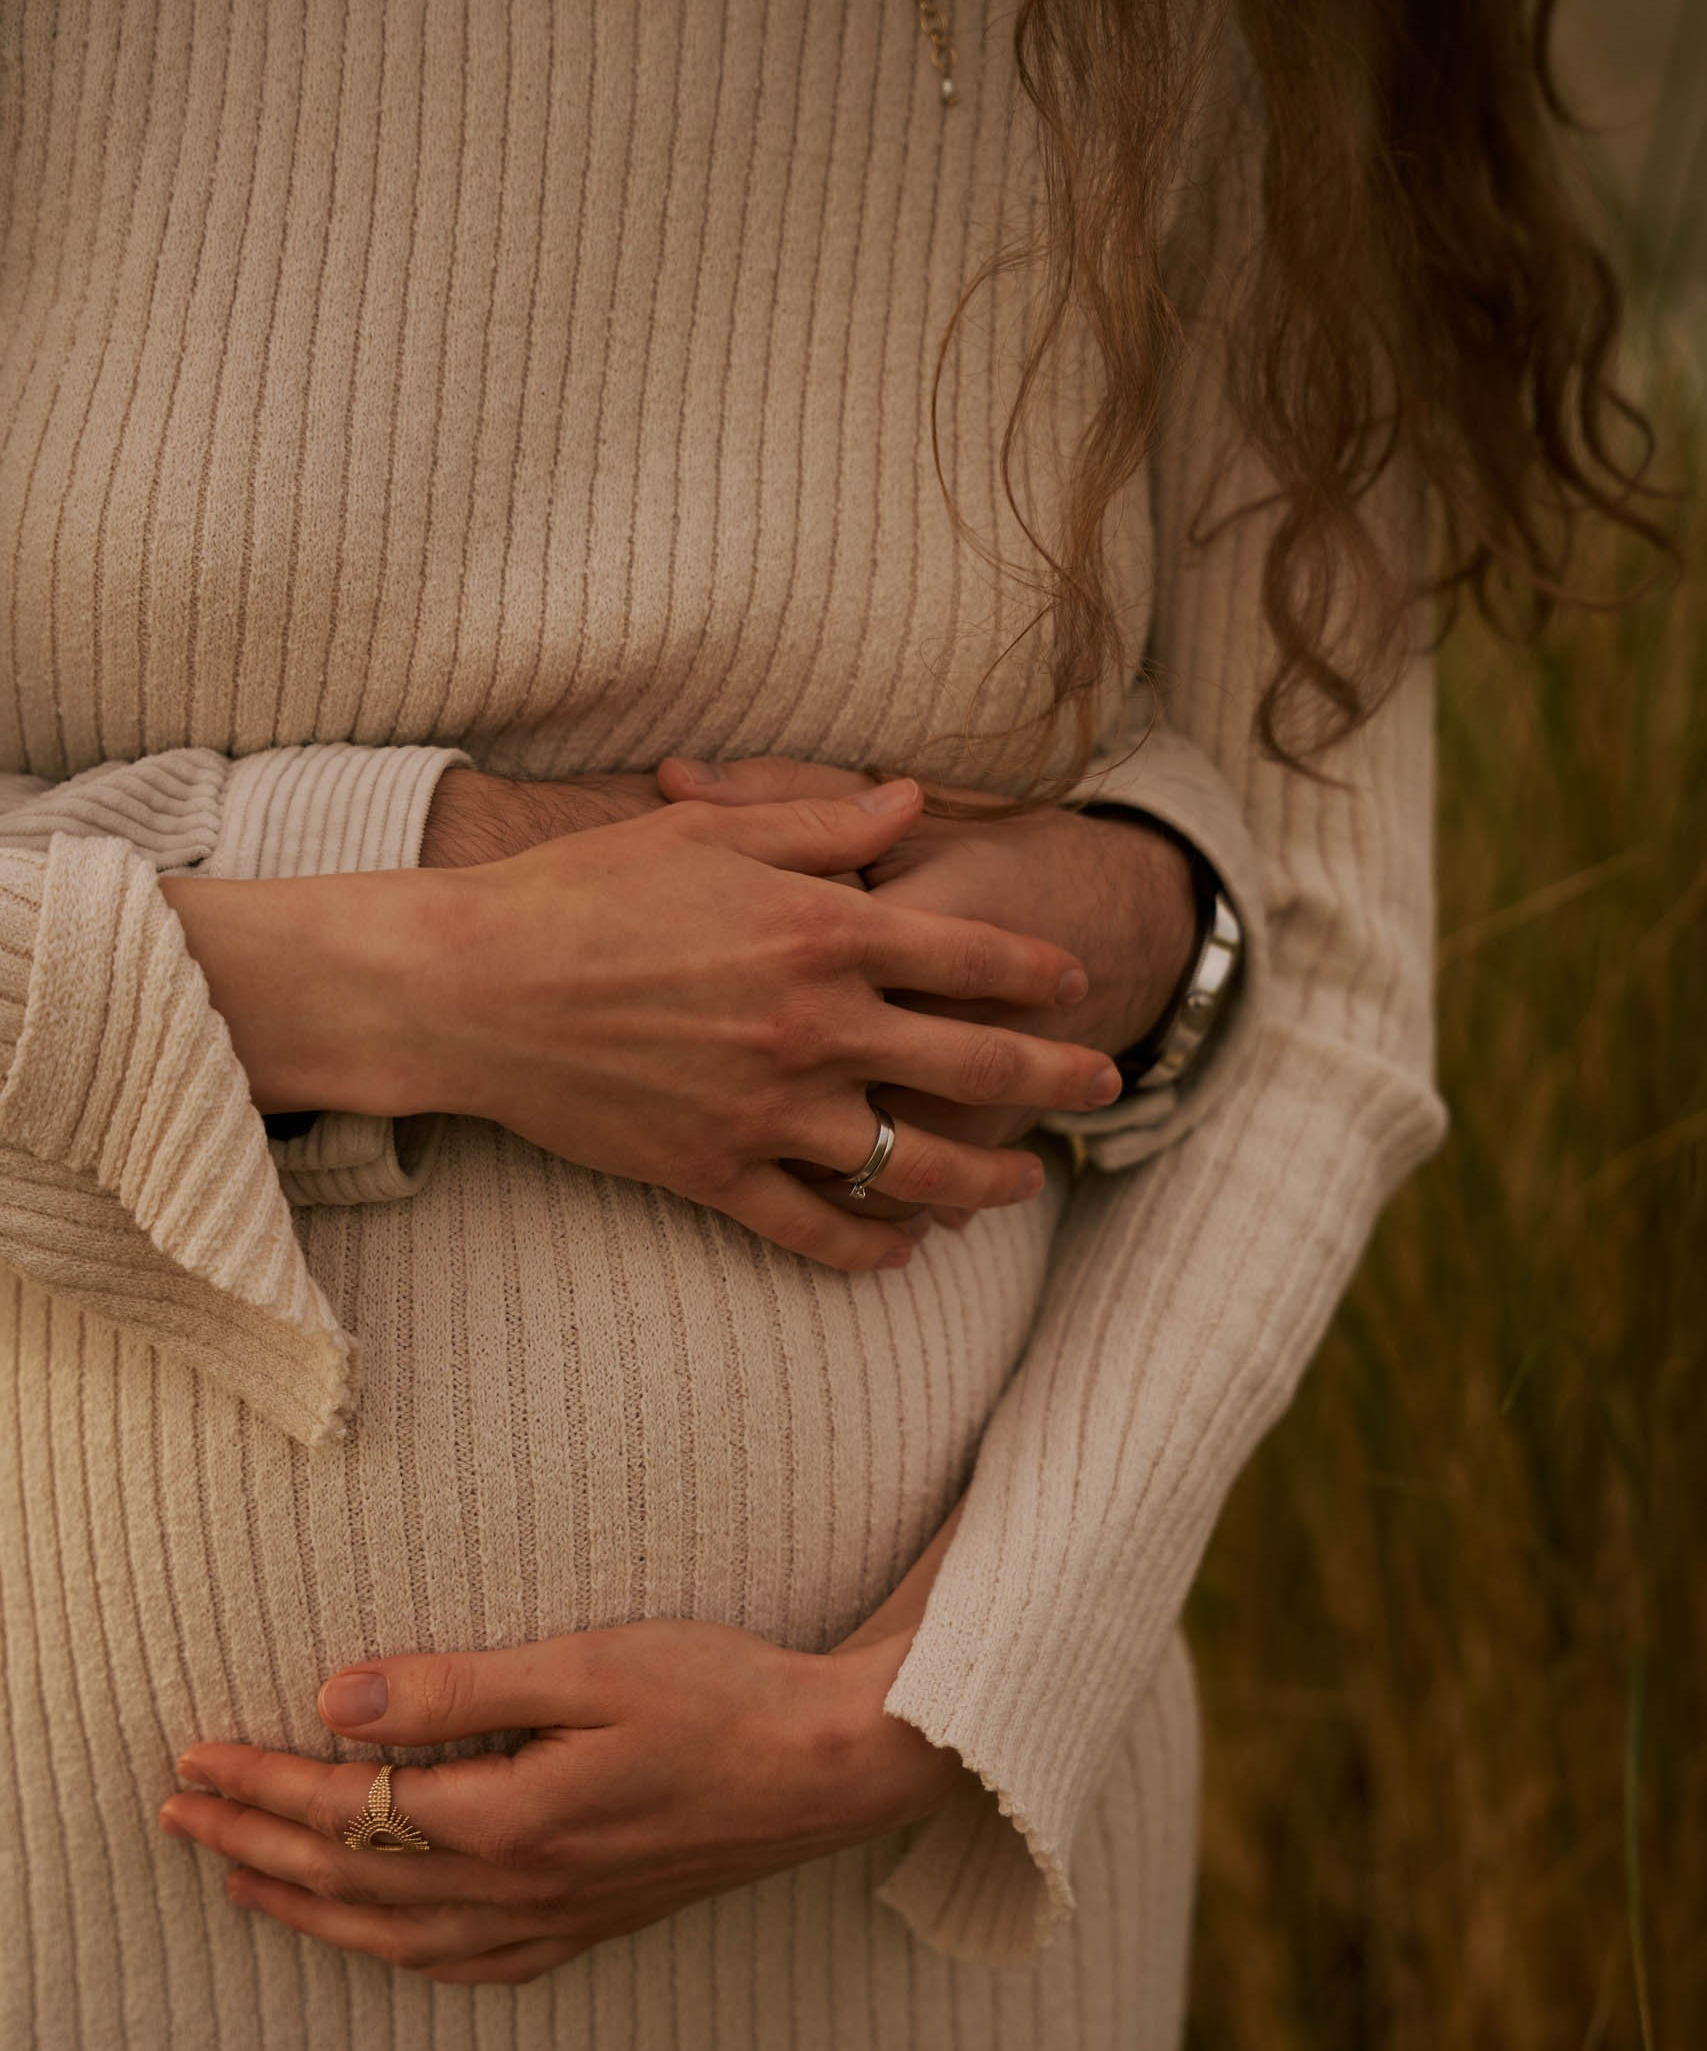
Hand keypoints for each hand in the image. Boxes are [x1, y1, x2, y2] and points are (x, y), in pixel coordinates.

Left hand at [159, 1520, 964, 1984]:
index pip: (349, 1809)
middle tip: (178, 1816)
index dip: (262, 1785)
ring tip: (238, 1882)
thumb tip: (337, 1703)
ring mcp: (560, 1917)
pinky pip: (471, 1967)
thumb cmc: (721, 1692)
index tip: (195, 1758)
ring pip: (397, 1936)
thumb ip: (458, 1688)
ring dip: (305, 1909)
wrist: (833, 1763)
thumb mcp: (588, 1662)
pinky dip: (401, 1958)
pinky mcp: (596, 1923)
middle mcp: (522, 1887)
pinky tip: (381, 1943)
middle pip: (353, 1880)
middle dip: (253, 1847)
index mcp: (511, 1817)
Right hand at [164, 780, 1123, 1272]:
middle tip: (1106, 1086)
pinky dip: (873, 1246)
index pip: (971, 954)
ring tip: (1027, 1185)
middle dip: (1056, 1079)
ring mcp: (767, 1113)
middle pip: (974, 1066)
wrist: (468, 989)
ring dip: (988, 1181)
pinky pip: (819, 1231)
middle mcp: (812, 1027)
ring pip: (915, 1165)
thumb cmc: (579, 892)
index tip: (1074, 983)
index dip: (1037, 971)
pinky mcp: (714, 1176)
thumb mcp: (705, 831)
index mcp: (819, 930)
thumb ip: (821, 820)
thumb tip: (912, 800)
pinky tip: (907, 1250)